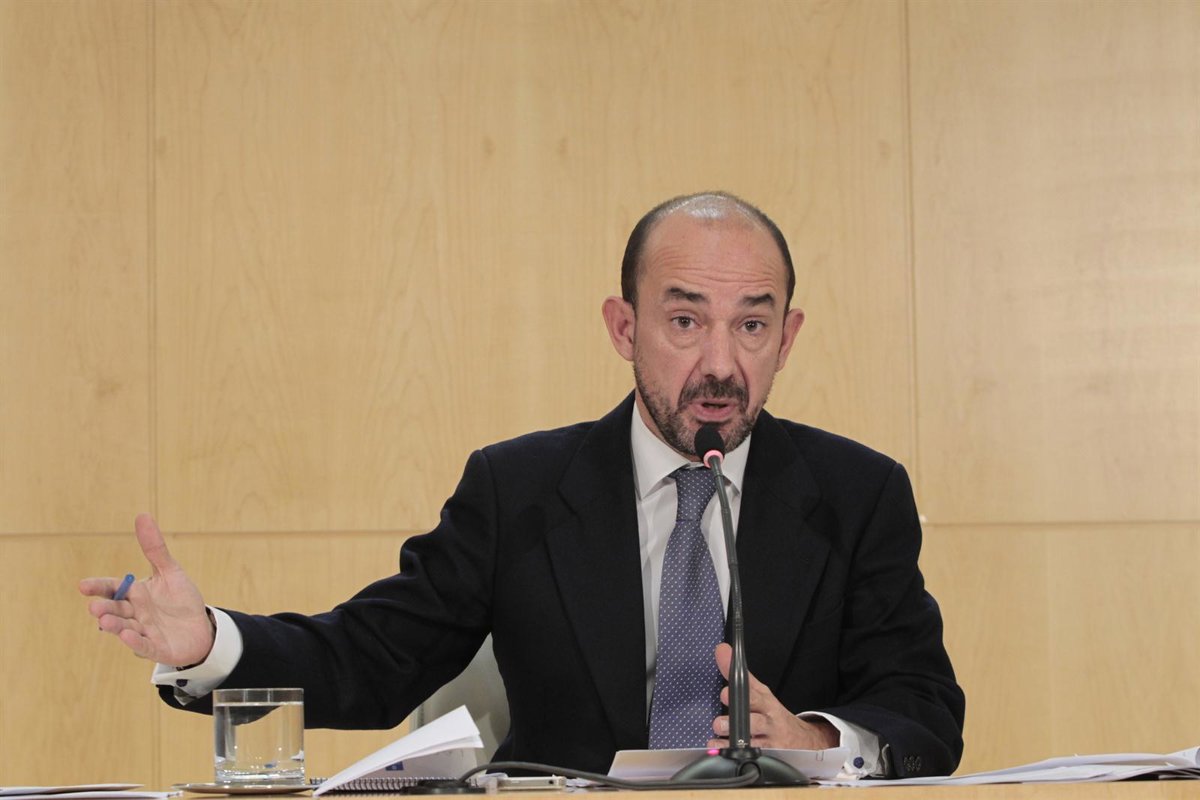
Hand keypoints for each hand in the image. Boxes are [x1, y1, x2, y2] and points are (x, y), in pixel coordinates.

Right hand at [79, 513, 214, 665]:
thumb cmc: (181, 600)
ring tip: (104, 620)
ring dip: (115, 626)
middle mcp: (135, 614)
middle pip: (116, 610)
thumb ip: (155, 548)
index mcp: (135, 595)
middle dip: (106, 608)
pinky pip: (145, 645)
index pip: (112, 589)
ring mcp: (145, 632)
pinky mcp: (157, 648)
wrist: (201, 628)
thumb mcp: (170, 571)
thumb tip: (142, 515)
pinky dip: (135, 642)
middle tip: (94, 606)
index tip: (83, 585)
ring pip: (126, 629)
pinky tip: (126, 637)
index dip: (98, 587)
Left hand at [708, 642, 839, 749]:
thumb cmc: (772, 713)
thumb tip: (722, 650)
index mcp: (765, 703)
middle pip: (754, 722)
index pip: (753, 697)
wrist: (801, 739)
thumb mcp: (759, 692)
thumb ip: (738, 674)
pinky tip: (719, 751)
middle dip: (735, 722)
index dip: (739, 695)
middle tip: (719, 723)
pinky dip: (732, 755)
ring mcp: (769, 741)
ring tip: (717, 737)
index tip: (725, 693)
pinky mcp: (768, 757)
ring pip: (751, 743)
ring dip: (731, 742)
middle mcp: (768, 722)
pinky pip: (750, 757)